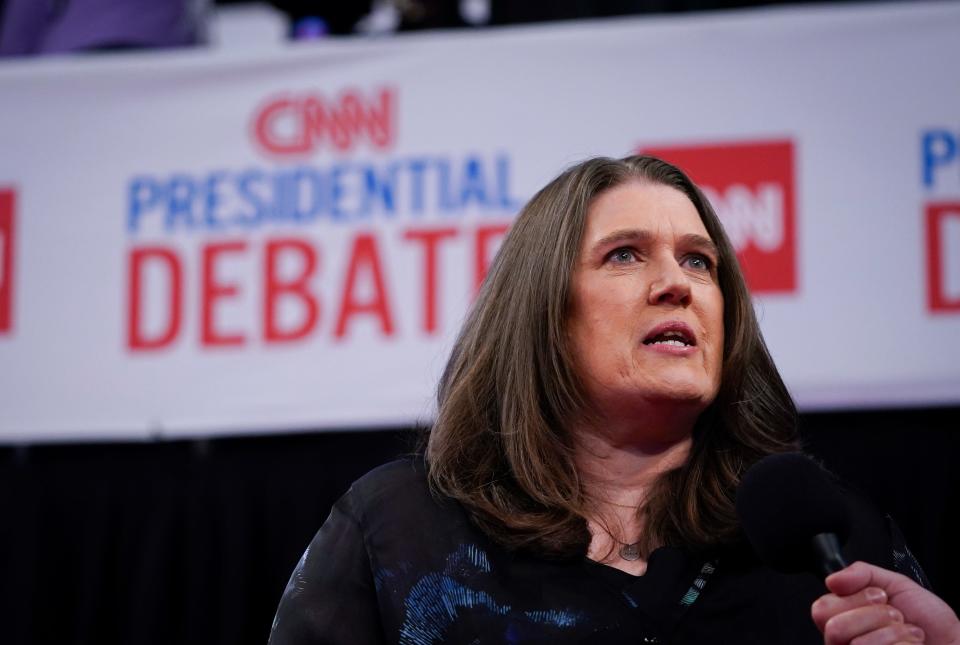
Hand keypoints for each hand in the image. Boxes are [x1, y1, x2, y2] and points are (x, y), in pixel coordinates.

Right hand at [811, 561, 959, 643]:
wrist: (955, 644)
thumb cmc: (930, 622)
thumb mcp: (896, 585)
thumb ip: (862, 573)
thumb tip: (832, 579)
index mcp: (846, 620)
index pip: (821, 610)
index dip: (853, 599)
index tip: (879, 596)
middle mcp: (848, 644)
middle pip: (833, 628)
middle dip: (874, 615)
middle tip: (895, 615)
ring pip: (857, 644)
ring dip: (893, 633)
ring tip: (909, 634)